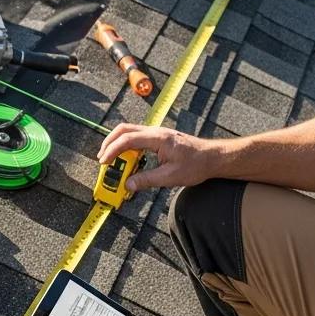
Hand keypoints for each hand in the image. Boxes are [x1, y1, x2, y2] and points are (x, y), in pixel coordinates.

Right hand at [96, 125, 218, 191]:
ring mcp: (157, 133)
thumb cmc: (196, 165)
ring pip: (129, 131)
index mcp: (157, 138)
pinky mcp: (159, 138)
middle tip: (102, 159)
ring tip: (111, 159)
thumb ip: (147, 180)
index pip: (127, 140)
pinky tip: (127, 159)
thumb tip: (128, 185)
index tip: (103, 162)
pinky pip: (137, 137)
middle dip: (109, 143)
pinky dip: (127, 146)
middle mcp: (155, 132)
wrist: (212, 157)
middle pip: (124, 130)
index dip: (112, 151)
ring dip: (117, 143)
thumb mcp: (170, 177)